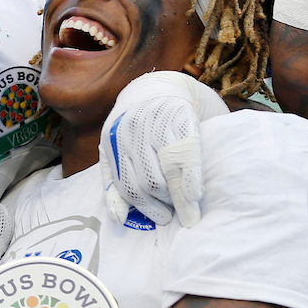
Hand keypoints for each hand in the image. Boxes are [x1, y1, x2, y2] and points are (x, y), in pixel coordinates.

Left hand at [100, 71, 228, 227]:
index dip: (146, 207)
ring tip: (185, 205)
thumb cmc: (134, 130)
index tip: (162, 218)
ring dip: (178, 196)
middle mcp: (132, 132)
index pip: (128, 186)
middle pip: (149, 182)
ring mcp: (157, 124)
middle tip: (174, 213)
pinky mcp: (181, 118)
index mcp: (113, 142)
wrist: (157, 88)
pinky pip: (187, 154)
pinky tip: (195, 194)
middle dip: (163, 204)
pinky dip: (192, 179)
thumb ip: (112, 183)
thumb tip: (118, 218)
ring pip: (168, 171)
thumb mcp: (114, 152)